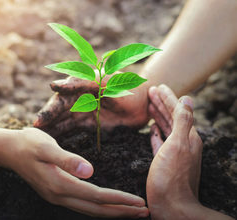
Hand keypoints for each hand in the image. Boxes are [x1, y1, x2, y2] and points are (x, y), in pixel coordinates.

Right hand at [1, 128, 148, 217]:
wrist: (9, 150)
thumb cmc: (29, 143)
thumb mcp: (46, 146)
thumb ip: (67, 159)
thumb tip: (90, 171)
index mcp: (60, 183)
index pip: (96, 196)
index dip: (119, 199)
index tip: (139, 201)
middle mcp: (59, 195)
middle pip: (96, 209)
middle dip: (122, 211)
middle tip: (145, 211)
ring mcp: (57, 196)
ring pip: (90, 210)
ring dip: (113, 212)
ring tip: (132, 211)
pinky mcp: (56, 193)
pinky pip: (83, 205)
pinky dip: (100, 207)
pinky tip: (108, 205)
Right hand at [34, 75, 149, 136]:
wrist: (145, 101)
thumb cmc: (126, 86)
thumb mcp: (104, 82)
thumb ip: (80, 83)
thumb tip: (53, 85)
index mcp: (79, 86)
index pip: (60, 100)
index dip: (48, 112)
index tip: (37, 124)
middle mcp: (77, 98)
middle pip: (58, 113)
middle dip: (46, 124)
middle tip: (32, 137)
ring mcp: (83, 112)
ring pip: (62, 122)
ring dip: (51, 131)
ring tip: (37, 143)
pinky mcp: (89, 123)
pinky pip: (72, 129)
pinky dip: (62, 135)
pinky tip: (53, 145)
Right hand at [146, 85, 204, 218]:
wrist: (172, 206)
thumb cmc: (172, 177)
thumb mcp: (177, 145)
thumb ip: (182, 121)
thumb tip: (187, 98)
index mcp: (188, 137)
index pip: (177, 110)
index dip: (167, 97)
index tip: (157, 86)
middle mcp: (183, 142)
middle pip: (172, 117)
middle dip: (162, 103)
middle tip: (151, 91)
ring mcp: (174, 153)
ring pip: (166, 128)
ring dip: (158, 116)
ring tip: (150, 105)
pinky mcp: (165, 162)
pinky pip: (161, 142)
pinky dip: (157, 133)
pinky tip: (153, 129)